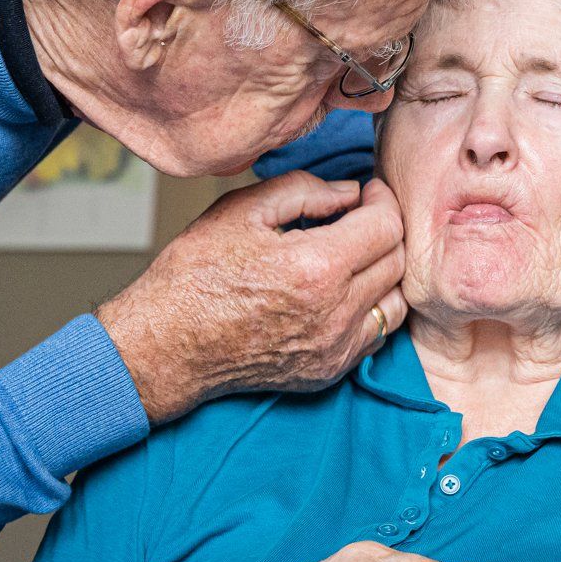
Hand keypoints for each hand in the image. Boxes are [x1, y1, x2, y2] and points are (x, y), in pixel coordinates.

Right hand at [97, 172, 408, 421]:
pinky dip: (372, 306)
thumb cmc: (195, 275)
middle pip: (396, 260)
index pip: (386, 225)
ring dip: (384, 270)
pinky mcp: (328, 370)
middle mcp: (333, 312)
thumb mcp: (242, 210)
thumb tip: (350, 192)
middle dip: (385, 229)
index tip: (367, 191)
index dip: (382, 199)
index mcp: (315, 267)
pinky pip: (377, 333)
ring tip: (355, 252)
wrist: (164, 345)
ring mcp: (334, 347)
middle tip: (361, 215)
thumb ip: (305, 191)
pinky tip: (345, 290)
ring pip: (396, 299)